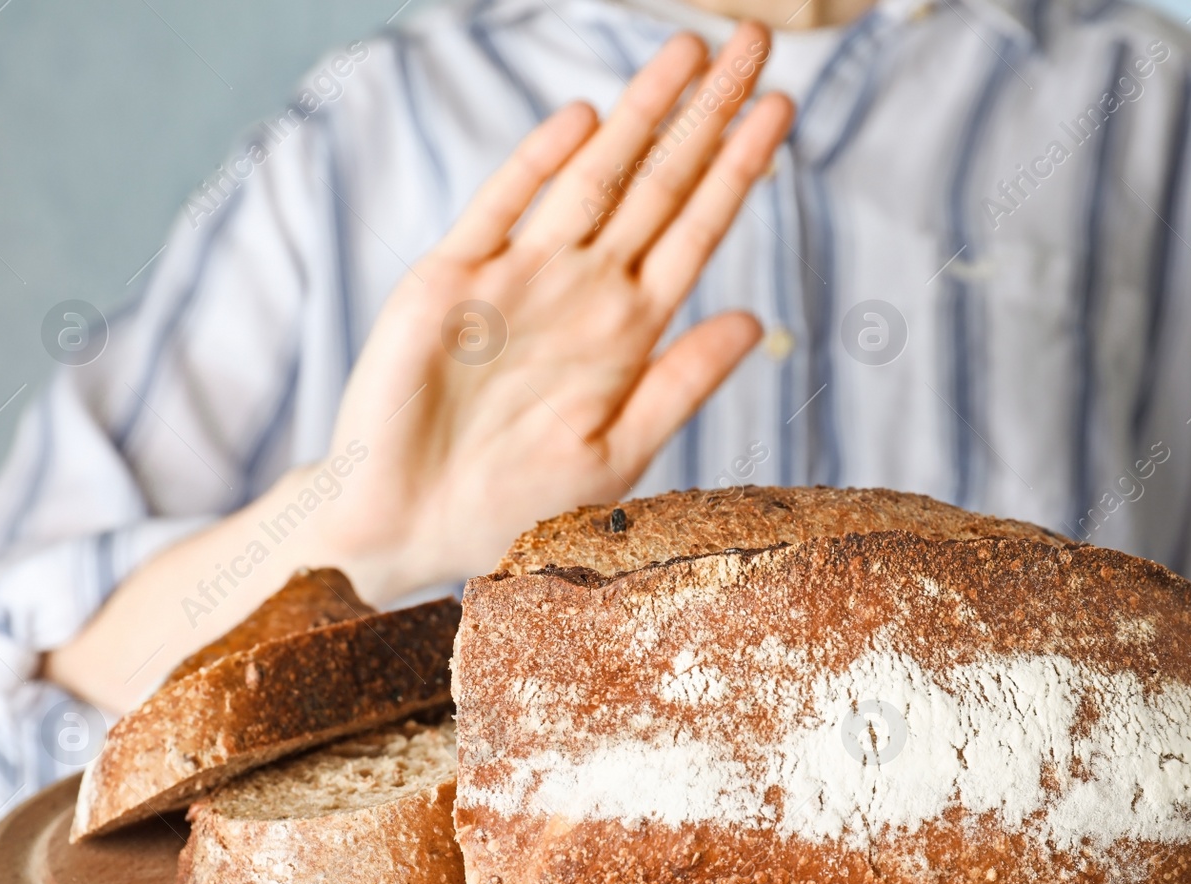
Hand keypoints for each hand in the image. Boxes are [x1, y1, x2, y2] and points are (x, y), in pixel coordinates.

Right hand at [312, 23, 792, 599]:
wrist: (409, 528)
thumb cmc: (514, 505)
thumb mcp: (617, 454)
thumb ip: (681, 384)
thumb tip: (755, 321)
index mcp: (628, 331)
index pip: (697, 230)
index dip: (739, 168)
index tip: (782, 109)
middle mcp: (582, 290)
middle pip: (659, 185)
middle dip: (706, 113)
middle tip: (754, 42)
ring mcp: (517, 278)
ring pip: (592, 179)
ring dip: (641, 116)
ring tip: (691, 54)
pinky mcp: (452, 281)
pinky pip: (503, 207)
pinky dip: (542, 162)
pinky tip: (585, 119)